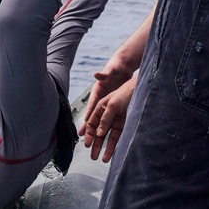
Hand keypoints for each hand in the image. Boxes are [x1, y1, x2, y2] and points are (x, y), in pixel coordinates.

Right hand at [79, 74, 136, 161]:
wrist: (142, 91)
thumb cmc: (126, 92)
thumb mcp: (113, 104)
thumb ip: (105, 118)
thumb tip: (99, 133)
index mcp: (101, 108)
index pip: (91, 123)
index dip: (88, 134)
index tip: (87, 144)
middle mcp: (107, 116)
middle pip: (98, 132)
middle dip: (94, 144)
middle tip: (92, 155)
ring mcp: (116, 121)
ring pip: (107, 137)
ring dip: (103, 148)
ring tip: (101, 159)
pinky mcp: (124, 126)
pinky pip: (117, 138)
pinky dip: (113, 146)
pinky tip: (110, 154)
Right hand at [82, 9, 154, 130]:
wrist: (124, 65)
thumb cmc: (116, 67)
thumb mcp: (111, 71)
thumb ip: (104, 74)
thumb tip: (96, 74)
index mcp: (98, 91)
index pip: (92, 106)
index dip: (88, 117)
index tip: (84, 127)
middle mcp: (101, 98)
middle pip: (94, 116)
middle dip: (89, 129)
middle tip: (84, 141)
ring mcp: (107, 102)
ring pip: (101, 119)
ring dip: (97, 131)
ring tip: (92, 143)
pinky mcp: (114, 104)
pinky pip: (110, 117)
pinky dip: (107, 126)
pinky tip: (106, 135)